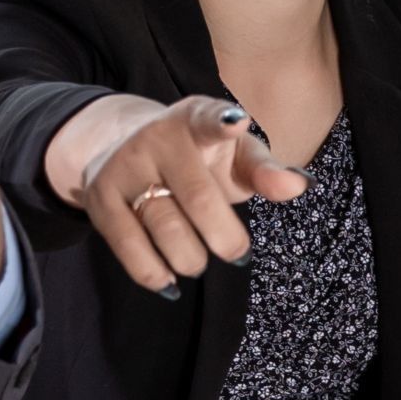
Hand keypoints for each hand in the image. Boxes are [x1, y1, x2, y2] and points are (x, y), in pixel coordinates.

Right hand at [43, 91, 305, 294]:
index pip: (209, 119)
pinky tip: (168, 280)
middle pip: (198, 198)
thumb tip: (300, 186)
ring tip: (198, 261)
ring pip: (165, 228)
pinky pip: (128, 247)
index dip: (222, 122)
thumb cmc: (198, 156)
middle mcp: (156, 137)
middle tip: (237, 253)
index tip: (236, 123)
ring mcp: (124, 166)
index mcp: (195, 120)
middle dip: (225, 237)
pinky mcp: (100, 198)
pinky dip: (153, 272)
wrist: (122, 146)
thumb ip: (265, 170)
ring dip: (190, 258)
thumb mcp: (234, 154)